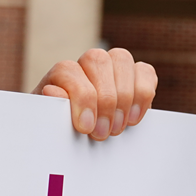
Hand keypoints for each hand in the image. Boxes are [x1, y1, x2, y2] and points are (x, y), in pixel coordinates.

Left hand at [33, 49, 157, 140]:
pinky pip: (145, 71)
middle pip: (97, 61)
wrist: (72, 136)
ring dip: (124, 97)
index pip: (68, 71)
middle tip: (102, 132)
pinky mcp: (134, 75)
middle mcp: (85, 64)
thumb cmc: (60, 130)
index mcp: (60, 74)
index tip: (85, 127)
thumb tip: (52, 91)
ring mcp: (111, 65)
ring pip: (122, 60)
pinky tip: (134, 118)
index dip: (80, 97)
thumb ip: (51, 108)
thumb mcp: (51, 124)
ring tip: (117, 128)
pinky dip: (143, 93)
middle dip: (104, 100)